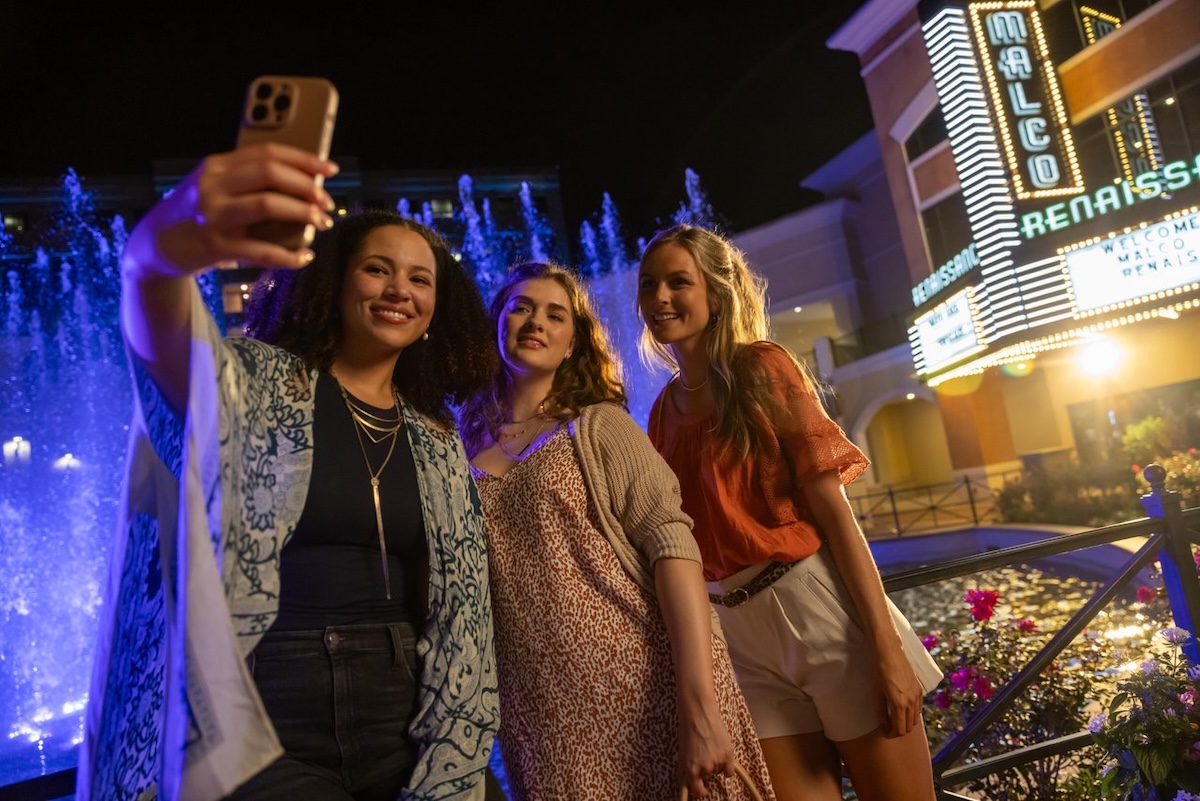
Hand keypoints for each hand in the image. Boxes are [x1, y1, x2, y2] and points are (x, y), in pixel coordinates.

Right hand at [122, 142, 337, 280]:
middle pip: (271, 174)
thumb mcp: (214, 186)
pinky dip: (289, 255)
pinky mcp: (216, 246)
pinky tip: (303, 257)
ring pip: (269, 205)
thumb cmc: (197, 214)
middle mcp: (213, 185)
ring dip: (303, 214)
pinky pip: (262, 250)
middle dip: (307, 187)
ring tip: (322, 223)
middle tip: (326, 203)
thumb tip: (303, 182)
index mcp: (217, 165)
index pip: (267, 153)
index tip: (329, 170)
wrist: (155, 244)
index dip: (303, 159)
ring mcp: (214, 215)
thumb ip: (247, 180)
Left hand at [677, 704, 734, 797]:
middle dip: (707, 769)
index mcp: (690, 770)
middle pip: (709, 777)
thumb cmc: (688, 731)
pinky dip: (728, 765)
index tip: (704, 790)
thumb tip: (683, 783)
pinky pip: (730, 771)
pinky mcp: (727, 756)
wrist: (699, 713)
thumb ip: (683, 770)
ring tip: (712, 747)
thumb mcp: (681, 753)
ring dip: (717, 764)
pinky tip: (722, 753)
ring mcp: (716, 763)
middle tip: (704, 754)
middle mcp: (704, 769)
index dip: (700, 791)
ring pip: (720, 772)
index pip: (697, 791)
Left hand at [876, 647, 925, 736]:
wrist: (890, 653)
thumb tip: (883, 724)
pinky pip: (918, 708)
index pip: (899, 729)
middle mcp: (911, 702)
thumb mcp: (876, 693)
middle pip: (909, 727)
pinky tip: (903, 708)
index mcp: (899, 704)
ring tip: (895, 718)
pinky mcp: (920, 689)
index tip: (884, 732)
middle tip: (888, 727)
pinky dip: (912, 713)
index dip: (891, 734)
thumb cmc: (879, 671)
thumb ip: (880, 711)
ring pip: (915, 719)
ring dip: (906, 722)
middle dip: (899, 730)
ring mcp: (917, 696)